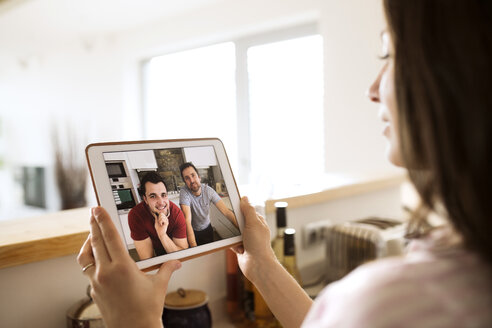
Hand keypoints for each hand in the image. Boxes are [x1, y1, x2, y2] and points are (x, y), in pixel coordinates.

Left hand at [77, 207, 180, 327]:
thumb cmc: (148, 310)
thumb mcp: (159, 286)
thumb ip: (167, 268)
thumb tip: (177, 261)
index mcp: (122, 267)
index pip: (109, 237)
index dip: (103, 220)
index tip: (97, 208)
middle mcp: (106, 273)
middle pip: (95, 242)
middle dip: (93, 225)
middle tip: (93, 213)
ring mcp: (97, 283)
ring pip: (86, 256)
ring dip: (89, 243)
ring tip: (93, 235)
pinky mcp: (94, 291)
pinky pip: (88, 270)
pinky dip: (91, 260)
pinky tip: (98, 258)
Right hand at [231, 197, 276, 281]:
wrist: (257, 265)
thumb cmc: (259, 244)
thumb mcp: (253, 223)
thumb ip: (248, 210)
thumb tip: (244, 198)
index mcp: (258, 222)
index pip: (247, 210)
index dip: (239, 208)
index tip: (231, 206)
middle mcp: (253, 230)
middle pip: (238, 221)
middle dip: (234, 224)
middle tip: (234, 226)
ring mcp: (247, 239)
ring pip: (233, 232)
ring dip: (233, 236)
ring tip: (238, 241)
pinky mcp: (241, 247)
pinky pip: (231, 242)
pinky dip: (232, 245)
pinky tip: (239, 249)